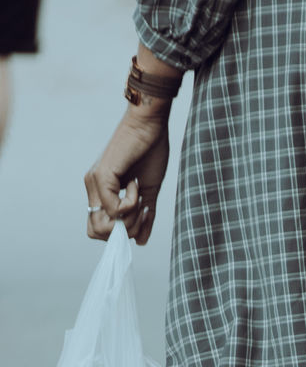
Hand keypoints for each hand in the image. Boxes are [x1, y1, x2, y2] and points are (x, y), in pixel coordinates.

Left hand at [84, 105, 170, 244]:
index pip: (98, 229)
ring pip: (105, 225)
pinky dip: (130, 204)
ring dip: (129, 220)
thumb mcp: (149, 193)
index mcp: (101, 192)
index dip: (119, 232)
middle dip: (124, 231)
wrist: (150, 125)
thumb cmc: (150, 152)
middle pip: (96, 232)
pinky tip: (136, 184)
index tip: (140, 215)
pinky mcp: (101, 177)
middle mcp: (93, 188)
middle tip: (141, 210)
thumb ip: (144, 217)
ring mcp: (94, 182)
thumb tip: (141, 242)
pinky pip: (114, 210)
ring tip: (140, 199)